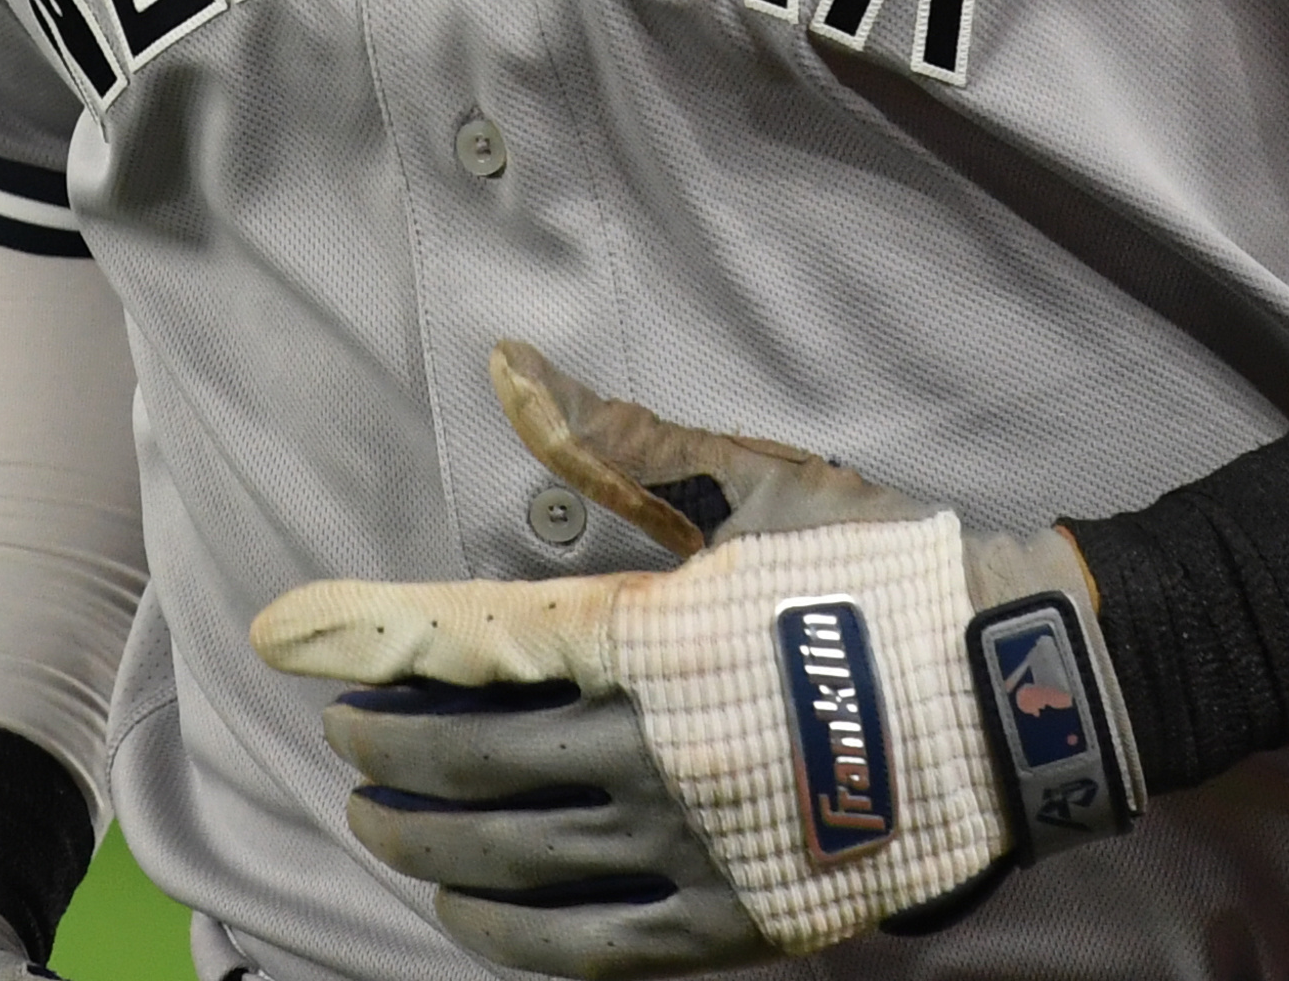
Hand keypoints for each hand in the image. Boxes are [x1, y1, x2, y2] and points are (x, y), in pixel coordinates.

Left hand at [252, 347, 1136, 972]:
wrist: (1006, 692)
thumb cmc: (869, 566)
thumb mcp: (741, 486)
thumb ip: (610, 439)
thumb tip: (503, 366)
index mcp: (647, 637)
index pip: (465, 640)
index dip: (363, 637)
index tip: (282, 633)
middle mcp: (651, 754)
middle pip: (469, 765)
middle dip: (384, 750)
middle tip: (342, 735)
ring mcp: (688, 850)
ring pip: (511, 862)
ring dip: (424, 843)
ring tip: (380, 821)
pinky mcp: (728, 922)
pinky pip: (584, 950)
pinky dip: (506, 934)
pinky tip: (467, 914)